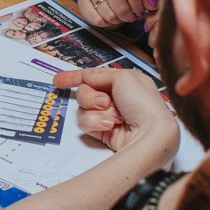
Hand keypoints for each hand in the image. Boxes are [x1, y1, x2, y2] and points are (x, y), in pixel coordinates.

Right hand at [54, 68, 175, 164]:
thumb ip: (99, 75)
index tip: (58, 80)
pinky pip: (87, 124)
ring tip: (114, 117)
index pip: (93, 76)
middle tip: (104, 102)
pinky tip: (110, 126)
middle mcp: (116, 98)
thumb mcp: (123, 77)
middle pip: (84, 92)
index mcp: (124, 82)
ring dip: (96, 111)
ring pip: (83, 109)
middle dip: (90, 97)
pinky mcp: (103, 132)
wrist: (150, 133)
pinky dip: (97, 123)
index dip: (74, 77)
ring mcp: (109, 115)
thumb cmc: (144, 104)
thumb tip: (86, 78)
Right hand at [77, 0, 156, 29]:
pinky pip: (97, 20)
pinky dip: (106, 24)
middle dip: (129, 16)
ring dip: (118, 20)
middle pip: (121, 6)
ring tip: (120, 15)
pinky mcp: (82, 0)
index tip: (141, 11)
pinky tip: (109, 18)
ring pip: (109, 15)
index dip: (139, 5)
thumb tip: (152, 4)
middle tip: (131, 15)